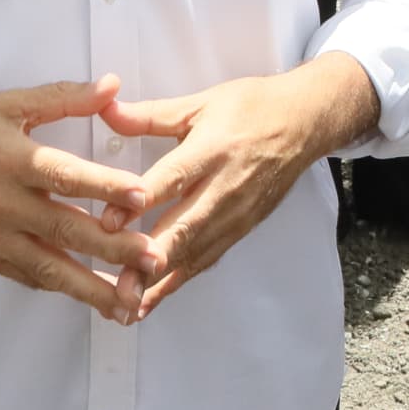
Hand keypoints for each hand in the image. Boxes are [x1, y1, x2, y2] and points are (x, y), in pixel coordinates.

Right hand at [0, 78, 154, 318]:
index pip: (65, 175)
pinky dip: (61, 288)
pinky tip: (93, 298)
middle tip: (155, 258)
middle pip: (65, 228)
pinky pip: (28, 276)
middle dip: (113, 248)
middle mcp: (2, 202)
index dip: (105, 187)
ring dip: (92, 285)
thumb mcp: (6, 104)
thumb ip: (62, 98)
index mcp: (12, 159)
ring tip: (131, 301)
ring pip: (49, 266)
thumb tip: (113, 86)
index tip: (144, 197)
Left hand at [99, 54, 375, 314]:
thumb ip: (149, 115)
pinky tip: (152, 299)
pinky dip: (179, 281)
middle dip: (150, 259)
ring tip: (127, 305)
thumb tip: (105, 112)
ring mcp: (235, 213)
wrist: (303, 123)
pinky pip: (206, 259)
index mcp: (211, 149)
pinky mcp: (240, 229)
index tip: (108, 223)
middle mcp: (223, 187)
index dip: (139, 202)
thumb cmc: (251, 108)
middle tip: (118, 285)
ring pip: (194, 252)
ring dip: (161, 280)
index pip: (171, 180)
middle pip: (183, 227)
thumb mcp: (199, 103)